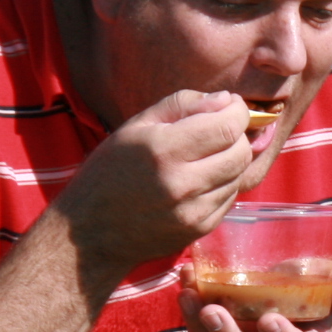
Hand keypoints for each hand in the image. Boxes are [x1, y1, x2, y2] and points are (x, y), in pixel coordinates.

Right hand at [55, 90, 257, 280]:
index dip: (238, 112)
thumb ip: (182, 105)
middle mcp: (183, 183)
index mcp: (163, 150)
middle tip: (219, 130)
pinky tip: (198, 180)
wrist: (91, 231)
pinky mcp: (200, 229)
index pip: (227, 127)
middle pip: (240, 152)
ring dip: (230, 160)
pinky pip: (230, 198)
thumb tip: (226, 100)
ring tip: (203, 157)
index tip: (232, 106)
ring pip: (239, 175)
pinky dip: (223, 184)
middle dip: (237, 135)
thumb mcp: (136, 126)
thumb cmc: (110, 170)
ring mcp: (194, 211)